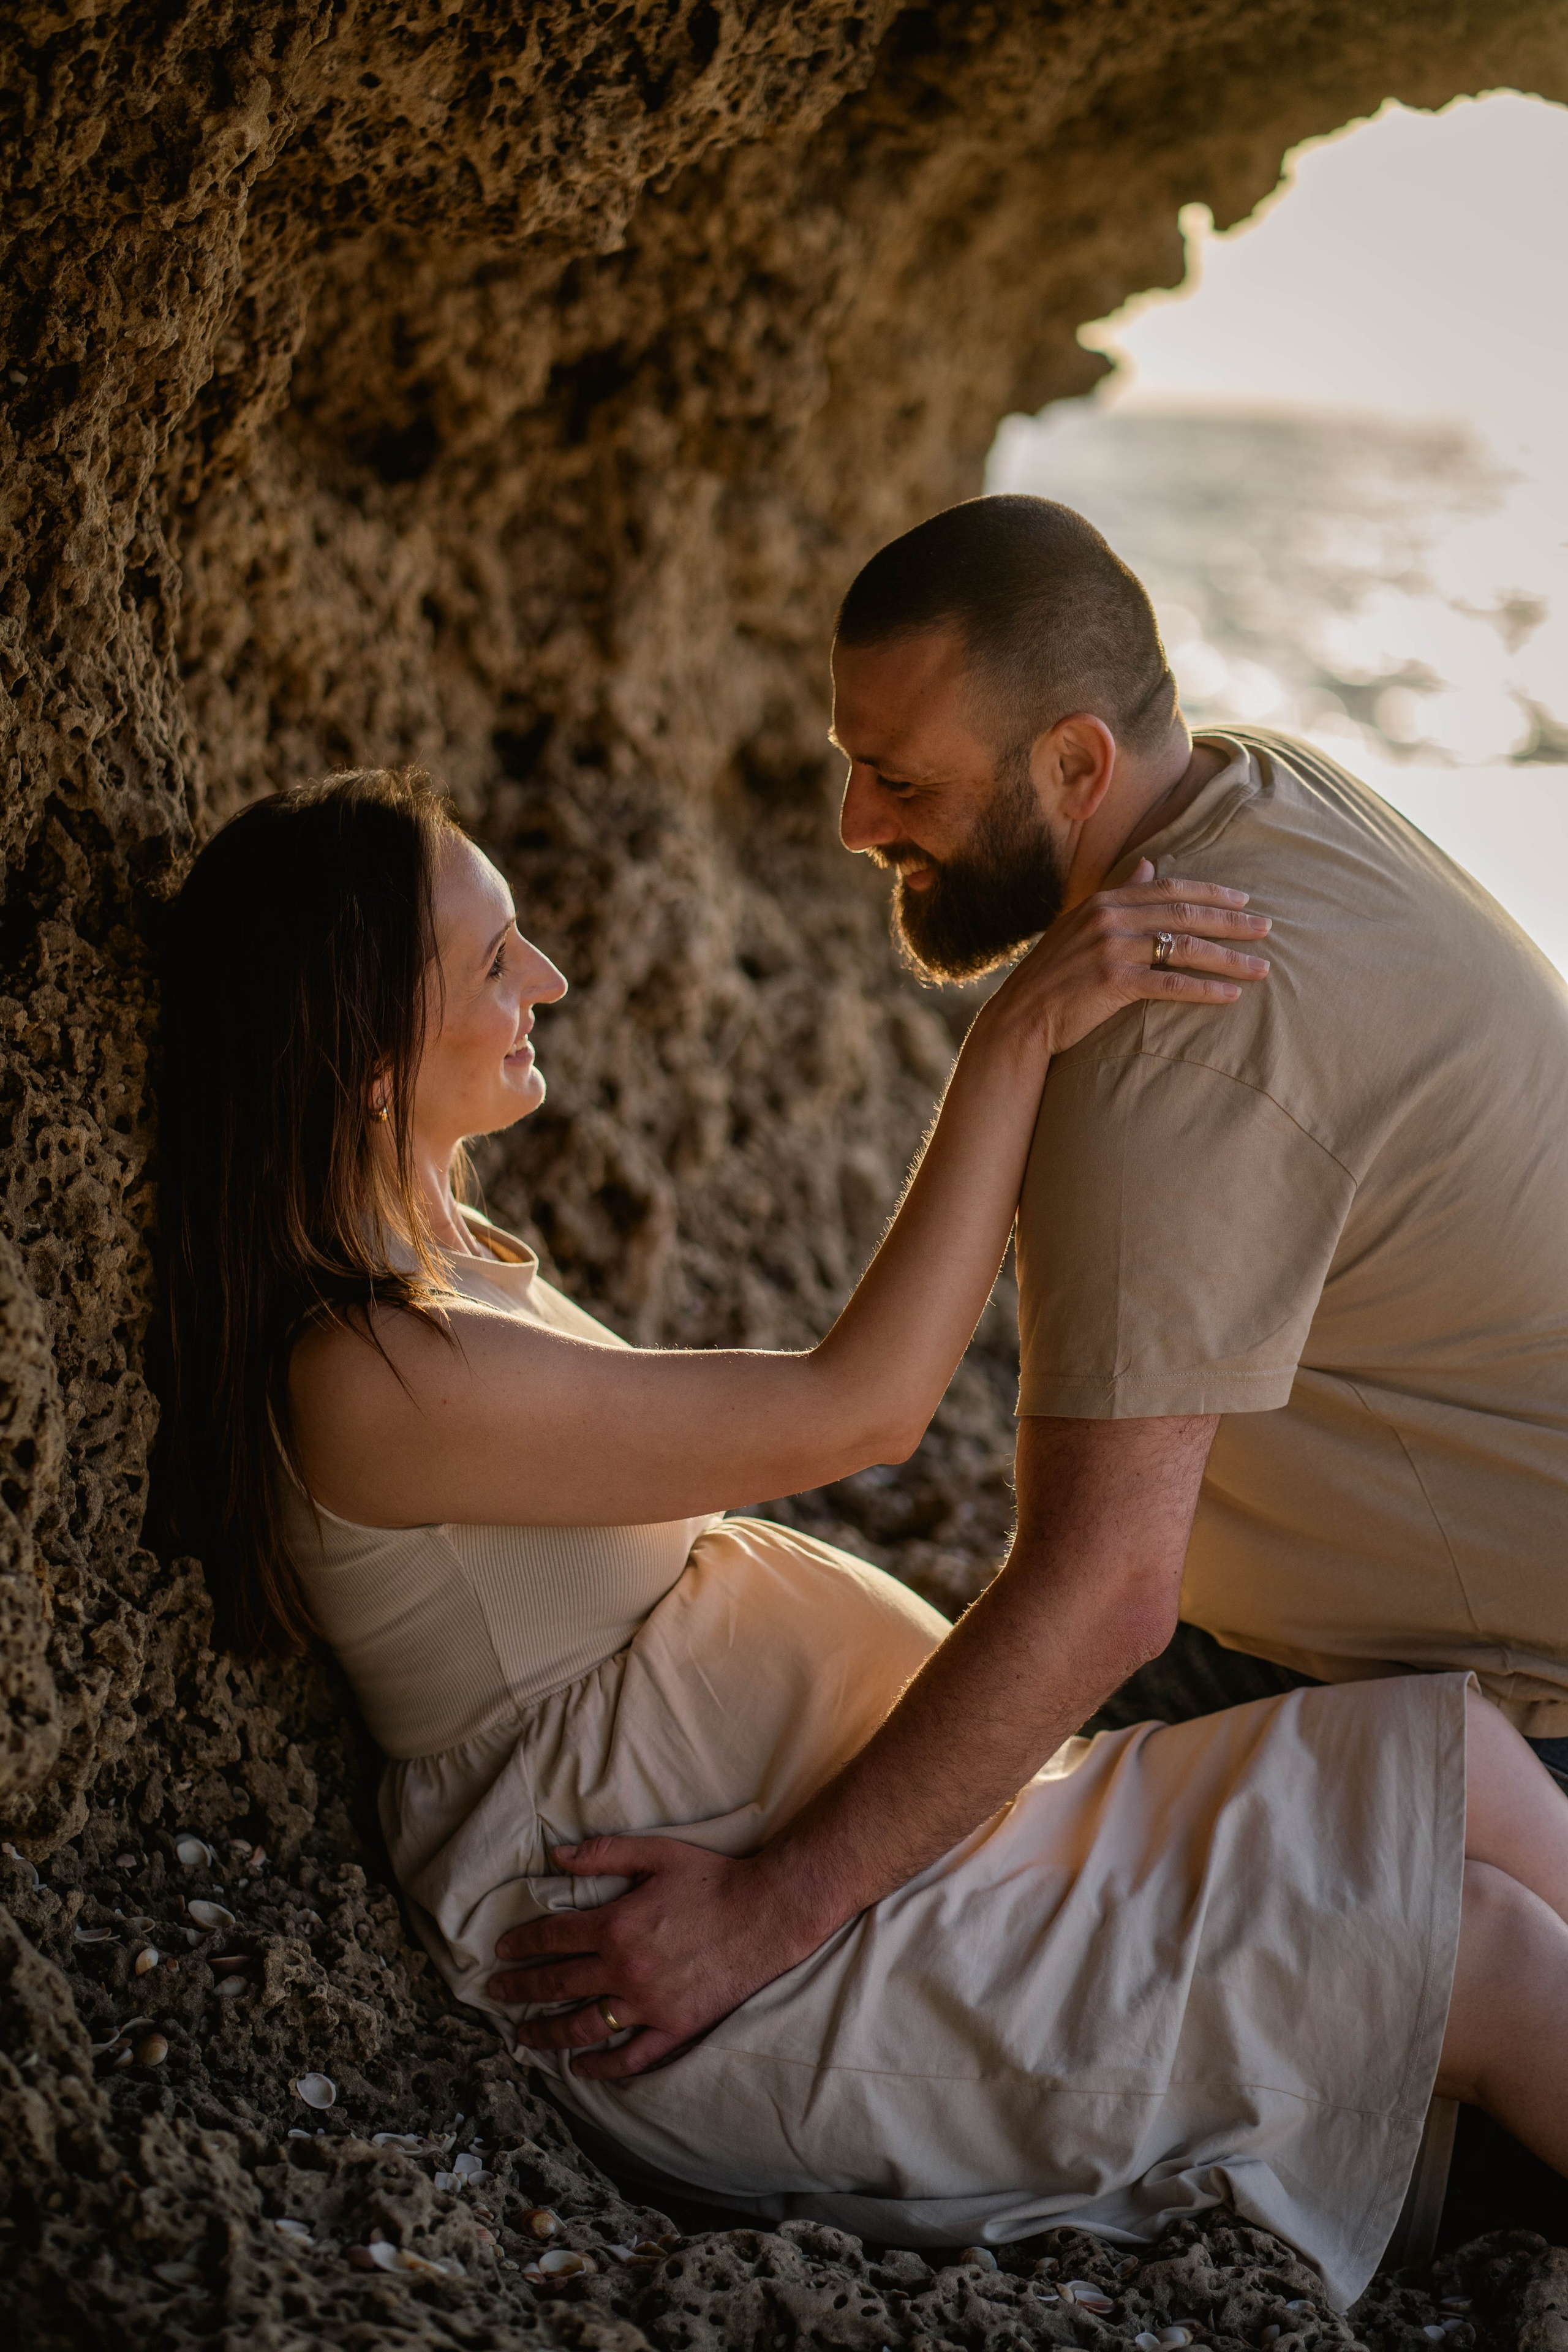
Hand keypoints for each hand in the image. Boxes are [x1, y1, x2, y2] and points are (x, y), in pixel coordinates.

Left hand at [487, 1836, 826, 2079]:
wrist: (767, 1913)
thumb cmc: (712, 1878)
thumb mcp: (655, 1854)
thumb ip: (603, 1855)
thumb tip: (556, 1855)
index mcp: (615, 1925)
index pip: (552, 1938)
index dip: (521, 1945)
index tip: (501, 1952)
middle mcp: (623, 1970)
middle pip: (557, 1984)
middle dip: (520, 1989)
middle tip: (497, 1994)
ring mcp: (648, 2005)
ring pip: (584, 2026)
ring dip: (547, 2033)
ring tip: (524, 2037)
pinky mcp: (675, 2028)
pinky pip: (631, 2056)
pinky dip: (602, 2066)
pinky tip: (580, 2068)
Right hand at [983, 861, 1270, 1060]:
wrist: (1020, 1017)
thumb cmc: (1054, 976)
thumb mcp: (1081, 925)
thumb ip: (1119, 893)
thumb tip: (1149, 863)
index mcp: (1104, 902)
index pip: (1169, 890)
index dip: (1210, 893)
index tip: (1244, 901)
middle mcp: (1109, 918)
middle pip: (1184, 914)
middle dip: (1231, 922)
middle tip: (1266, 928)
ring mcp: (1111, 949)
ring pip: (1184, 947)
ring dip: (1228, 958)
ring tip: (1261, 967)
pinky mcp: (1114, 982)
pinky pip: (1171, 983)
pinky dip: (1205, 989)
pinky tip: (1231, 995)